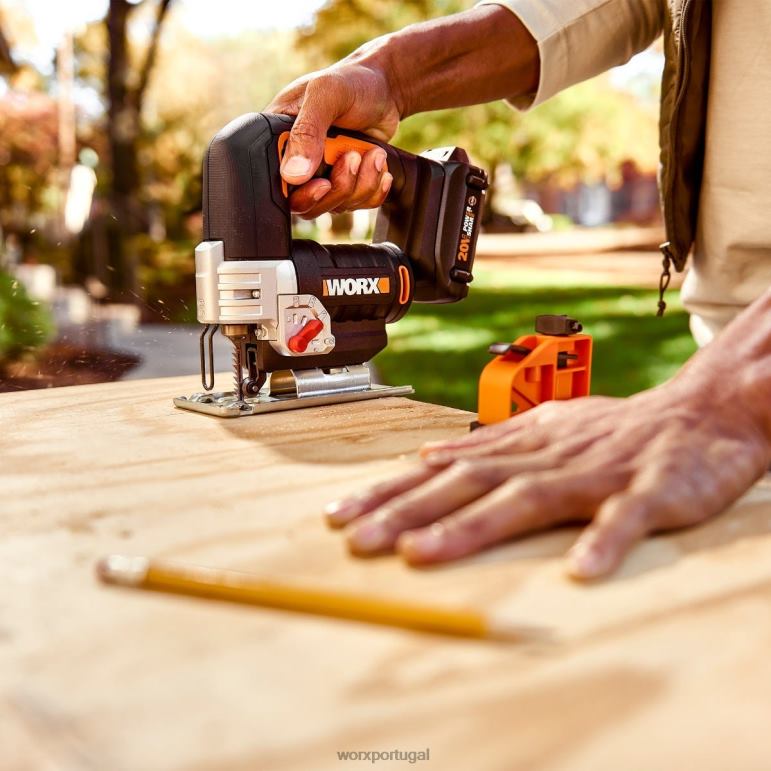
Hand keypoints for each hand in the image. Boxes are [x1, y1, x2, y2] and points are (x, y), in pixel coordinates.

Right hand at [265, 48, 401, 217]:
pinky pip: (357, 205)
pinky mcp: (346, 184)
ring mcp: (321, 176)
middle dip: (338, 186)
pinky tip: (378, 165)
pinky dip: (373, 190)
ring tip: (373, 154)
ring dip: (361, 184)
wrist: (385, 89)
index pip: (275, 184)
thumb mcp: (325, 95)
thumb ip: (307, 131)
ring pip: (335, 206)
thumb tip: (293, 174)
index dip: (299, 192)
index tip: (323, 181)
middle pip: (305, 205)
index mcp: (278, 140)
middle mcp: (296, 163)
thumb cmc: (351, 82)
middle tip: (354, 157)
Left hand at [324, 384, 770, 578]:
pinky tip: (580, 570)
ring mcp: (594, 474)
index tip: (341, 515)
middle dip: (407, 511)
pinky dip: (603, 541)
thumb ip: (487, 444)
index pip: (443, 468)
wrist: (696, 415)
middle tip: (356, 540)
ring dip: (471, 527)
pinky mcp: (648, 492)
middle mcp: (545, 456)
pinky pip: (625, 518)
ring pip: (526, 498)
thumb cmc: (614, 430)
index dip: (390, 491)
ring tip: (420, 554)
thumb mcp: (542, 428)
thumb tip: (426, 454)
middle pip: (466, 482)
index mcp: (521, 445)